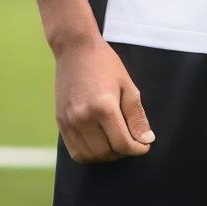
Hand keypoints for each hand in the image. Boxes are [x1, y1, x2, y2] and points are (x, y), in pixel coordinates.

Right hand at [54, 37, 154, 162]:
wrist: (75, 49)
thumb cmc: (106, 64)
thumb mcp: (128, 85)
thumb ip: (137, 116)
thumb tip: (146, 140)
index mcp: (104, 107)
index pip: (122, 143)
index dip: (137, 149)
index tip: (144, 146)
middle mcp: (83, 118)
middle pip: (105, 153)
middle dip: (122, 153)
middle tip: (132, 143)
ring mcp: (69, 122)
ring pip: (88, 156)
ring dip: (106, 156)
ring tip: (117, 144)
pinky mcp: (60, 122)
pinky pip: (74, 151)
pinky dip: (89, 154)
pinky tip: (100, 143)